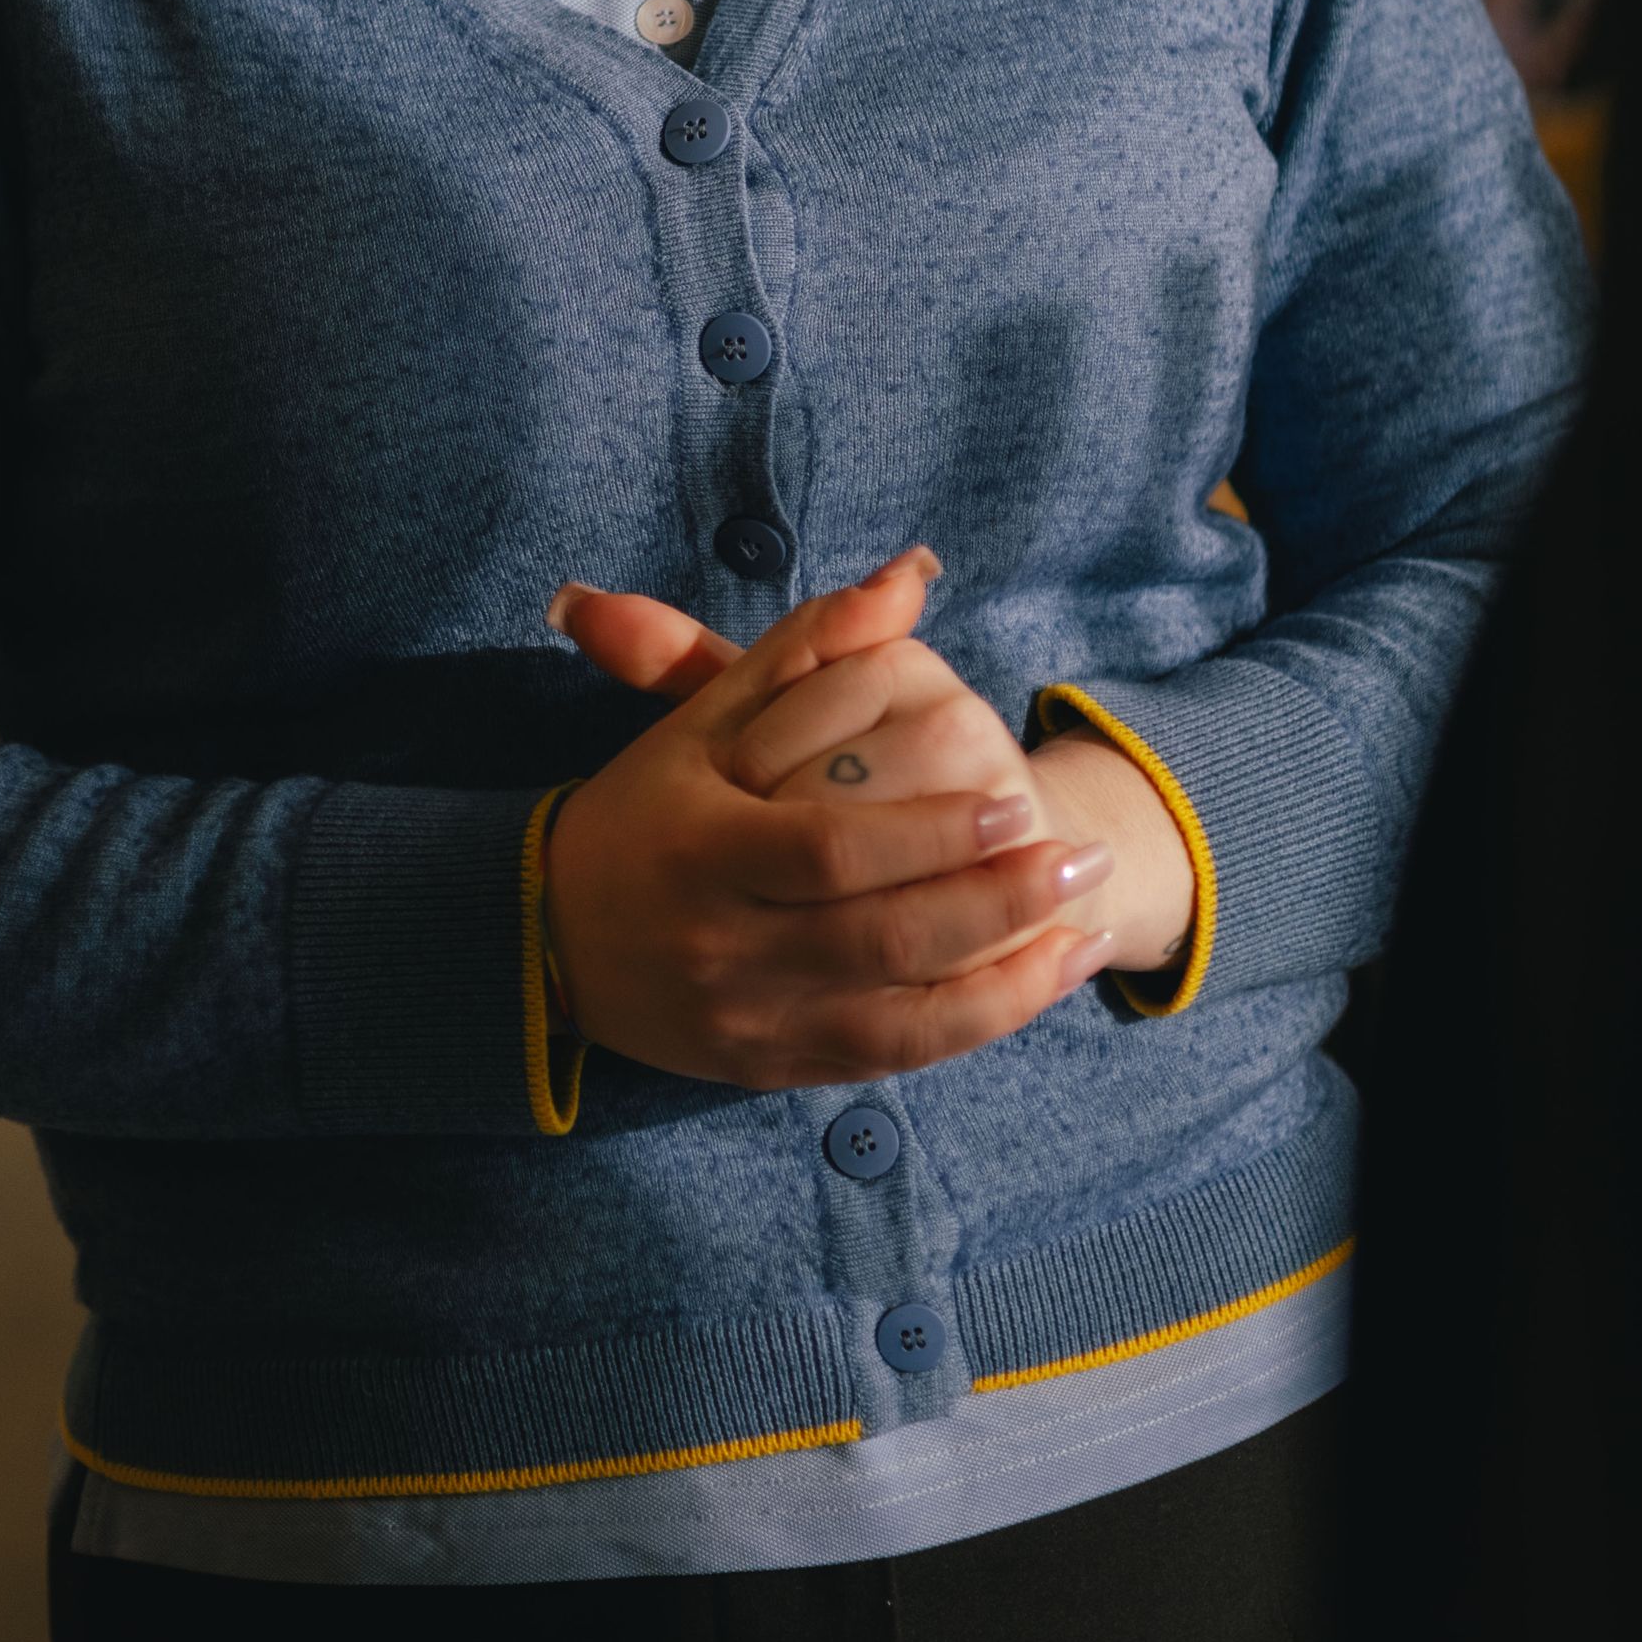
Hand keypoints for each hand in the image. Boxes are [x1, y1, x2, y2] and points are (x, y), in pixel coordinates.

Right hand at [535, 547, 1124, 1088]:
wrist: (552, 940)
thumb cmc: (647, 812)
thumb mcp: (709, 720)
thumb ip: (810, 643)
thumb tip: (912, 574)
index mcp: (700, 853)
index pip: (828, 852)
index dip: (928, 837)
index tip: (1014, 806)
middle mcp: (722, 947)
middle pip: (877, 937)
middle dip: (993, 901)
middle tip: (1079, 856)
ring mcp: (749, 1020)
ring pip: (897, 1018)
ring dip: (1006, 973)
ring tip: (1089, 918)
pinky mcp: (772, 1067)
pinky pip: (891, 1059)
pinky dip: (978, 1022)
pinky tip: (1045, 978)